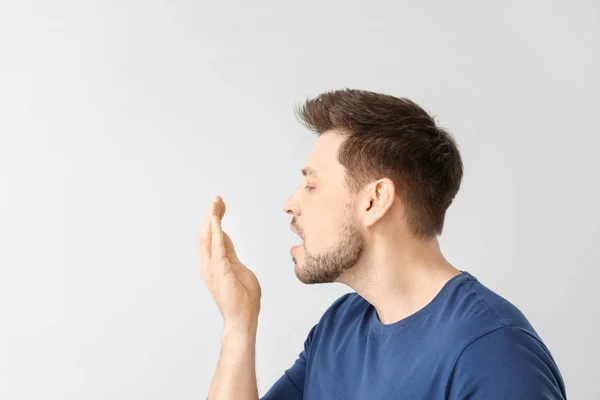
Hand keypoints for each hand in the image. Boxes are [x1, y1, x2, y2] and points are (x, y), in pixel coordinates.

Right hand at [199, 196, 260, 326]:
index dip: (216, 219)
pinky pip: (216, 245)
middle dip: (212, 214)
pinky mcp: (219, 269)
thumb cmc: (243, 297)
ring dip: (212, 218)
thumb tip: (226, 239)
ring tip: (215, 203)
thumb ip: (230, 254)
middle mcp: (208, 264)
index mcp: (214, 263)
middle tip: (217, 199)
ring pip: (209, 236)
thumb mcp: (238, 268)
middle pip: (207, 233)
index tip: (220, 205)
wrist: (243, 317)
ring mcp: (211, 267)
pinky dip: (216, 230)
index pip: (213, 236)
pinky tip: (216, 217)